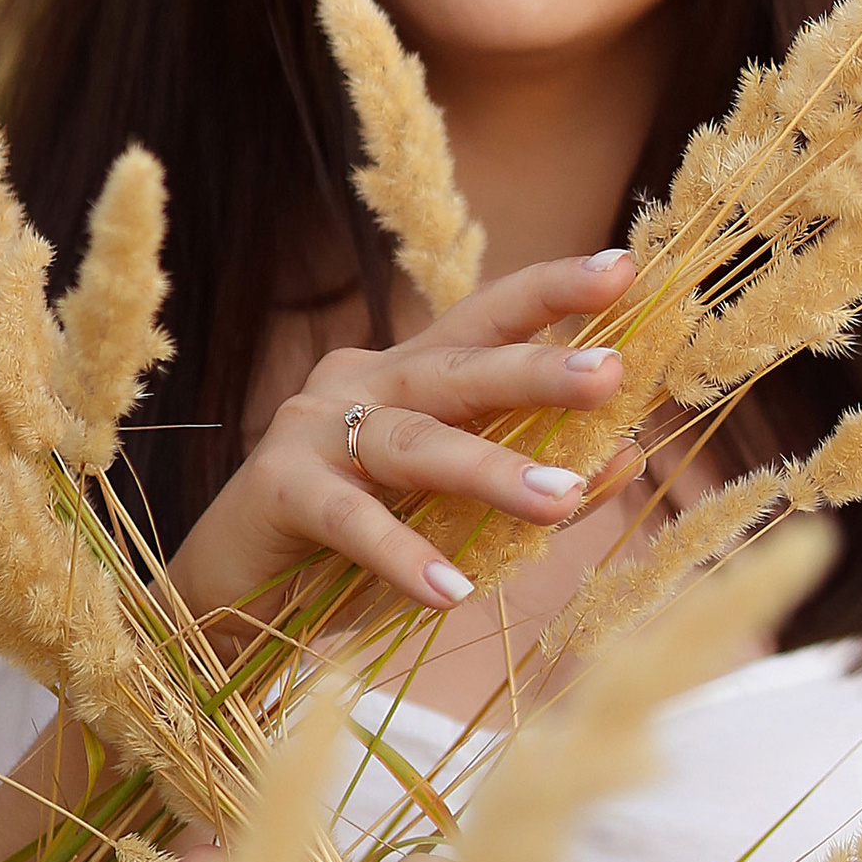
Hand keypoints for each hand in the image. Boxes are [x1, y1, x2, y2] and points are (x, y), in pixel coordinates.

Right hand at [165, 248, 634, 629]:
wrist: (229, 593)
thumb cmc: (350, 546)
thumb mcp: (452, 512)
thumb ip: (532, 478)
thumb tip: (631, 454)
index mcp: (409, 374)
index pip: (486, 319)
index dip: (551, 292)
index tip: (623, 267)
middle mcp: (362, 381)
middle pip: (458, 367)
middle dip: (536, 368)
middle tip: (611, 374)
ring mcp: (315, 429)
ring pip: (414, 441)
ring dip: (490, 469)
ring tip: (562, 501)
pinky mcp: (279, 488)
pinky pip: (352, 519)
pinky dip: (402, 553)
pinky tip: (451, 589)